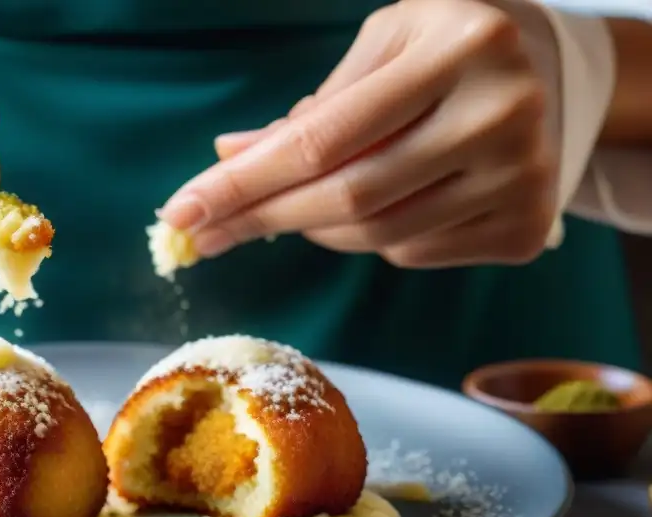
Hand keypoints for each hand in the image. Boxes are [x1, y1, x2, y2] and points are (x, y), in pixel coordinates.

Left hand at [159, 0, 557, 267]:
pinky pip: (414, 253)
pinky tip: (377, 206)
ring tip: (294, 207)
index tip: (182, 211)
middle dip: (261, 219)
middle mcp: (502, 112)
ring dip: (316, 228)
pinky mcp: (528, 227)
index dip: (244, 182)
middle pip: (347, 198)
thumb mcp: (381, 48)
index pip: (323, 138)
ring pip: (378, 237)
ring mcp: (524, 177)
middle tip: (204, 234)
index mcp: (459, 46)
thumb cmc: (443, 53)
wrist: (551, 76)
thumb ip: (310, 108)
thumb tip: (227, 158)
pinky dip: (375, 238)